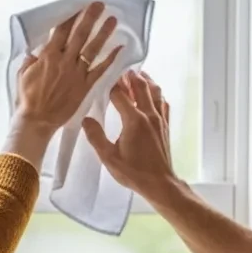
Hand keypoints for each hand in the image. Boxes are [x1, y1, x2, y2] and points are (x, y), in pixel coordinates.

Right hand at [14, 1, 123, 133]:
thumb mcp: (23, 74)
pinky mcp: (85, 86)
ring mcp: (77, 74)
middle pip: (80, 35)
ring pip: (93, 49)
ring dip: (103, 33)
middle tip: (100, 5)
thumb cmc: (27, 99)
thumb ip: (31, 60)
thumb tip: (35, 51)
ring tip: (112, 20)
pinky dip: (110, 59)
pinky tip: (120, 48)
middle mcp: (65, 61)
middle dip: (90, 18)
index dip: (71, 17)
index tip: (79, 5)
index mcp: (49, 56)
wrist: (37, 120)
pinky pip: (100, 70)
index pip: (62, 31)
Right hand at [83, 71, 177, 200]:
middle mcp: (149, 115)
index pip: (120, 94)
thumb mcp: (109, 157)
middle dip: (130, 76)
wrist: (160, 183)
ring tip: (135, 76)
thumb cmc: (133, 172)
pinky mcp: (165, 125)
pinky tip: (151, 95)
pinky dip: (156, 94)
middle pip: (140, 86)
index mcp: (134, 120)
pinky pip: (162, 103)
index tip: (104, 78)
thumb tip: (86, 119)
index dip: (111, 85)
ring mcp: (160, 119)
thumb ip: (96, 137)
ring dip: (145, 81)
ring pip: (155, 91)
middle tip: (120, 69)